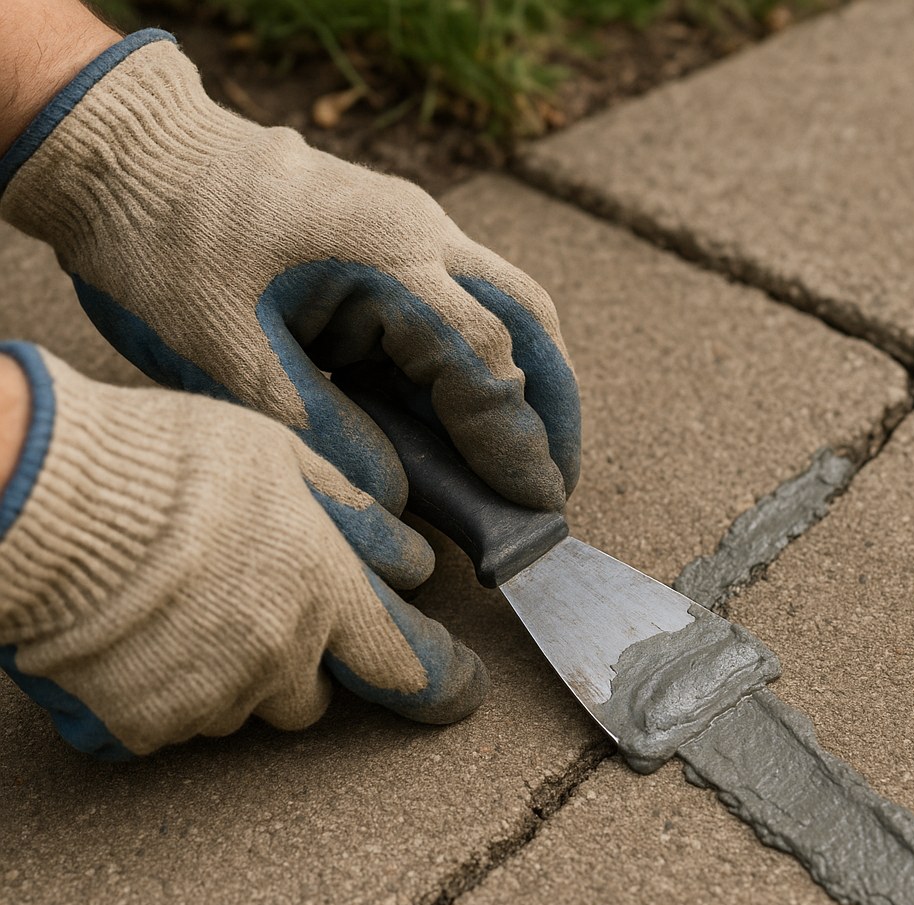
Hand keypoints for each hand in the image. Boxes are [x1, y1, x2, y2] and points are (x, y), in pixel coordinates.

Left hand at [0, 30, 580, 517]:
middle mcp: (420, 235)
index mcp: (390, 258)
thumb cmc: (165, 248)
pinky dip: (470, 369)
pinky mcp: (387, 243)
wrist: (127, 158)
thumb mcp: (230, 360)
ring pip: (502, 311)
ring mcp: (409, 231)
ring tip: (515, 464)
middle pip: (528, 320)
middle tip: (549, 483)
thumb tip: (397, 499)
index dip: (516, 439)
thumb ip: (325, 434)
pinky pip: (455, 308)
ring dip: (520, 386)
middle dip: (551, 408)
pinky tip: (453, 418)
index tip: (538, 504)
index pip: (487, 359)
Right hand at [0, 343, 487, 757]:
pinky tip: (136, 639)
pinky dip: (163, 692)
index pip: (406, 661)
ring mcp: (210, 698)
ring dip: (227, 676)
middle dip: (297, 665)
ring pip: (240, 709)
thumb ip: (354, 514)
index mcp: (324, 592)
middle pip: (312, 698)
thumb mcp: (282, 456)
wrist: (52, 500)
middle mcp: (278, 658)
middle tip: (250, 611)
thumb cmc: (168, 462)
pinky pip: (171, 723)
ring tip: (180, 610)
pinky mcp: (142, 725)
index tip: (460, 693)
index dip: (441, 681)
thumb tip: (410, 558)